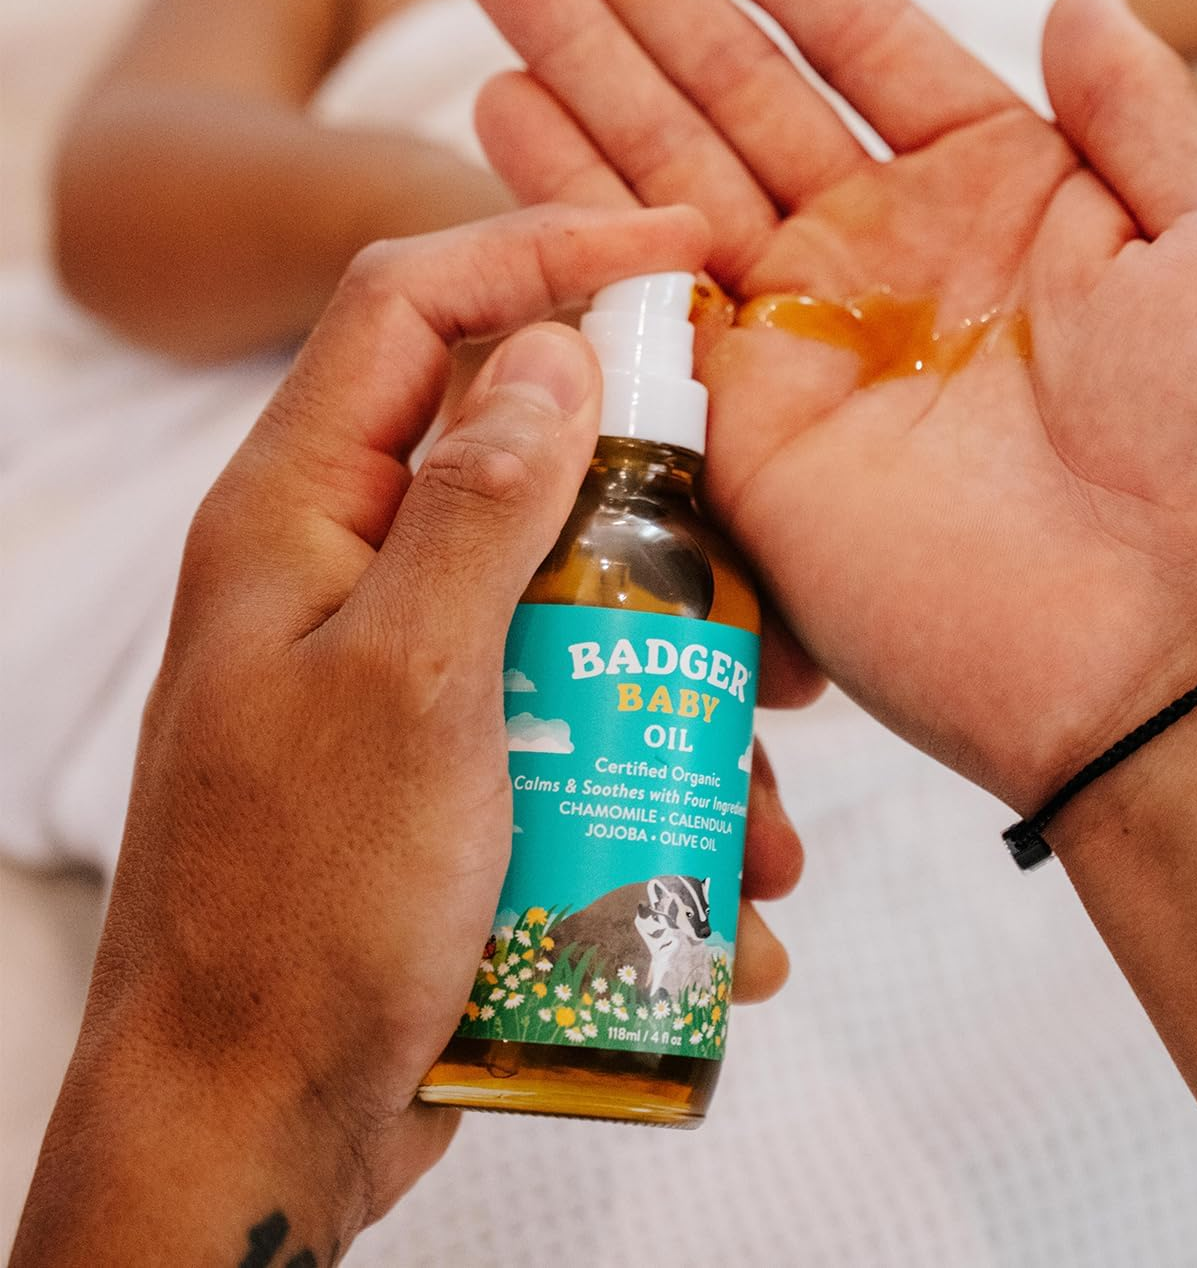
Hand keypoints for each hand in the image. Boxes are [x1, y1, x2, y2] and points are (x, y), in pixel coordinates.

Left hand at [15, 206, 802, 1263]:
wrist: (251, 1121)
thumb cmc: (305, 907)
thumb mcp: (408, 688)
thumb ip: (476, 507)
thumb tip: (548, 351)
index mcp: (303, 513)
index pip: (416, 305)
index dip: (545, 250)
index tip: (683, 255)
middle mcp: (351, 569)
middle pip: (527, 460)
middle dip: (667, 521)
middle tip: (770, 601)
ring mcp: (405, 669)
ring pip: (575, 608)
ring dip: (684, 691)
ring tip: (769, 797)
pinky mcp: (454, 761)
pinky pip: (576, 722)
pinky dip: (659, 783)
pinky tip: (729, 883)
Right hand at [456, 0, 1196, 813]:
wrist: (1180, 642)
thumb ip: (1146, 107)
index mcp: (1000, 191)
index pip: (852, 37)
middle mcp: (884, 260)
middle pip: (726, 88)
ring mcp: (803, 347)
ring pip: (659, 174)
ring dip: (571, 63)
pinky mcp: (742, 438)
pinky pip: (638, 303)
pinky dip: (565, 210)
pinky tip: (504, 109)